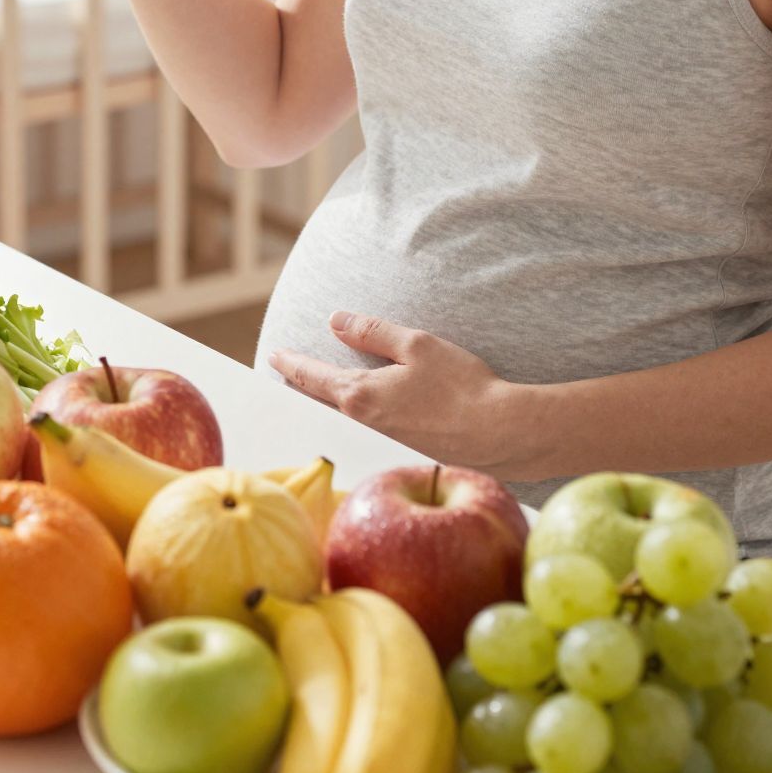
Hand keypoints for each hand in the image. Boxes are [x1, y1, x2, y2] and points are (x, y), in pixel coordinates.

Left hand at [265, 312, 530, 479]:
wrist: (498, 434)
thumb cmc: (461, 386)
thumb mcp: (416, 345)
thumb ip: (373, 332)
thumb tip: (336, 320)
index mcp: (360, 395)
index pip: (312, 377)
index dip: (290, 364)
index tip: (273, 355)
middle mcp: (362, 424)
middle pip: (318, 404)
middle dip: (300, 389)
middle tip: (281, 377)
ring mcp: (380, 442)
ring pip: (339, 421)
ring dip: (322, 405)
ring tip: (311, 392)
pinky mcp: (400, 452)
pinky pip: (361, 432)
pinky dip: (347, 419)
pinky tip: (356, 414)